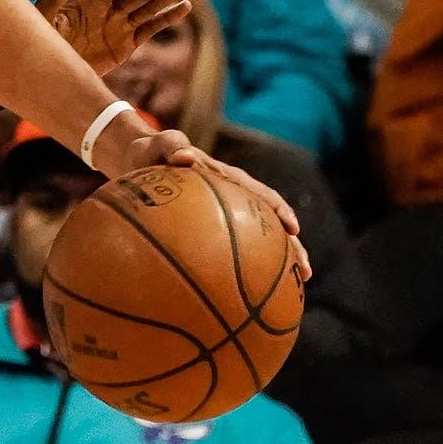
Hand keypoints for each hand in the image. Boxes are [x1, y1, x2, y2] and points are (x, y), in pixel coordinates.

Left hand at [37, 0, 195, 74]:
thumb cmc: (42, 42)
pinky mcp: (125, 46)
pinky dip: (167, 18)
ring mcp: (119, 26)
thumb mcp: (42, 21)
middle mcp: (109, 9)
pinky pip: (150, 29)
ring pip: (150, 7)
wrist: (50, 72)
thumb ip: (51, 2)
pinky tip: (184, 6)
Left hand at [96, 121, 311, 281]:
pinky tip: (241, 299)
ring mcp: (224, 215)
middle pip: (270, 224)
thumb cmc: (151, 151)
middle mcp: (234, 198)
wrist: (139, 159)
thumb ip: (171, 146)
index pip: (261, 194)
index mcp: (227, 178)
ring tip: (291, 290)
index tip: (293, 228)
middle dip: (291, 247)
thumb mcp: (159, 144)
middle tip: (303, 271)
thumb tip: (184, 157)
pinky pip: (229, 251)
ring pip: (257, 241)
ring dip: (275, 264)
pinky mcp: (208, 229)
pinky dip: (238, 272)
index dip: (279, 210)